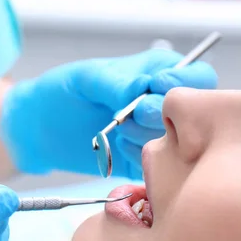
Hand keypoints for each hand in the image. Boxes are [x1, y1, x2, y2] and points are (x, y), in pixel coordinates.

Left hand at [0, 48, 217, 177]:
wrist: (41, 129)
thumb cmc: (63, 92)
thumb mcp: (87, 78)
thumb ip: (117, 82)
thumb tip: (143, 87)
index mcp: (160, 72)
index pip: (199, 76)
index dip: (183, 84)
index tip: (153, 87)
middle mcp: (165, 105)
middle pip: (193, 114)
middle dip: (160, 114)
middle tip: (131, 114)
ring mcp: (157, 136)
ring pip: (177, 143)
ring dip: (146, 137)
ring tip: (119, 130)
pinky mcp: (146, 162)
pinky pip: (159, 167)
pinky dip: (139, 158)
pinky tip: (117, 148)